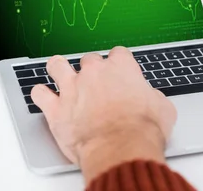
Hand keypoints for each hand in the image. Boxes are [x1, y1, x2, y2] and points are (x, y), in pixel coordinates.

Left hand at [31, 46, 176, 183]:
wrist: (121, 149)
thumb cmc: (142, 130)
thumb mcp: (163, 109)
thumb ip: (154, 97)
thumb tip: (153, 99)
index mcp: (121, 68)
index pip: (118, 54)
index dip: (119, 64)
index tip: (120, 74)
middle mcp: (94, 72)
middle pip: (88, 59)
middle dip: (92, 70)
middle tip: (96, 85)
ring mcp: (72, 88)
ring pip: (57, 65)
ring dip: (59, 69)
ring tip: (61, 75)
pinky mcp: (56, 109)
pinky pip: (39, 93)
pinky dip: (41, 95)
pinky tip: (45, 98)